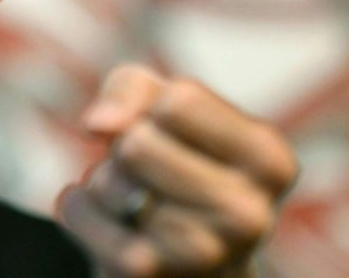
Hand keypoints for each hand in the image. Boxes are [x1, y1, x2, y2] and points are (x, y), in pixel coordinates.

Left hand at [58, 65, 298, 276]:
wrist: (187, 266)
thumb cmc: (176, 162)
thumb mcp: (164, 106)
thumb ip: (132, 89)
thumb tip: (98, 123)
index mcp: (270, 161)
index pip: (180, 102)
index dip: (154, 109)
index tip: (168, 134)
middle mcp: (248, 214)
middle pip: (138, 144)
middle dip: (124, 148)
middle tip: (146, 173)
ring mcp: (201, 252)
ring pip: (108, 180)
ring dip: (103, 181)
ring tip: (135, 201)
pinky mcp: (146, 273)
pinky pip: (78, 210)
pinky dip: (78, 206)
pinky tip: (110, 222)